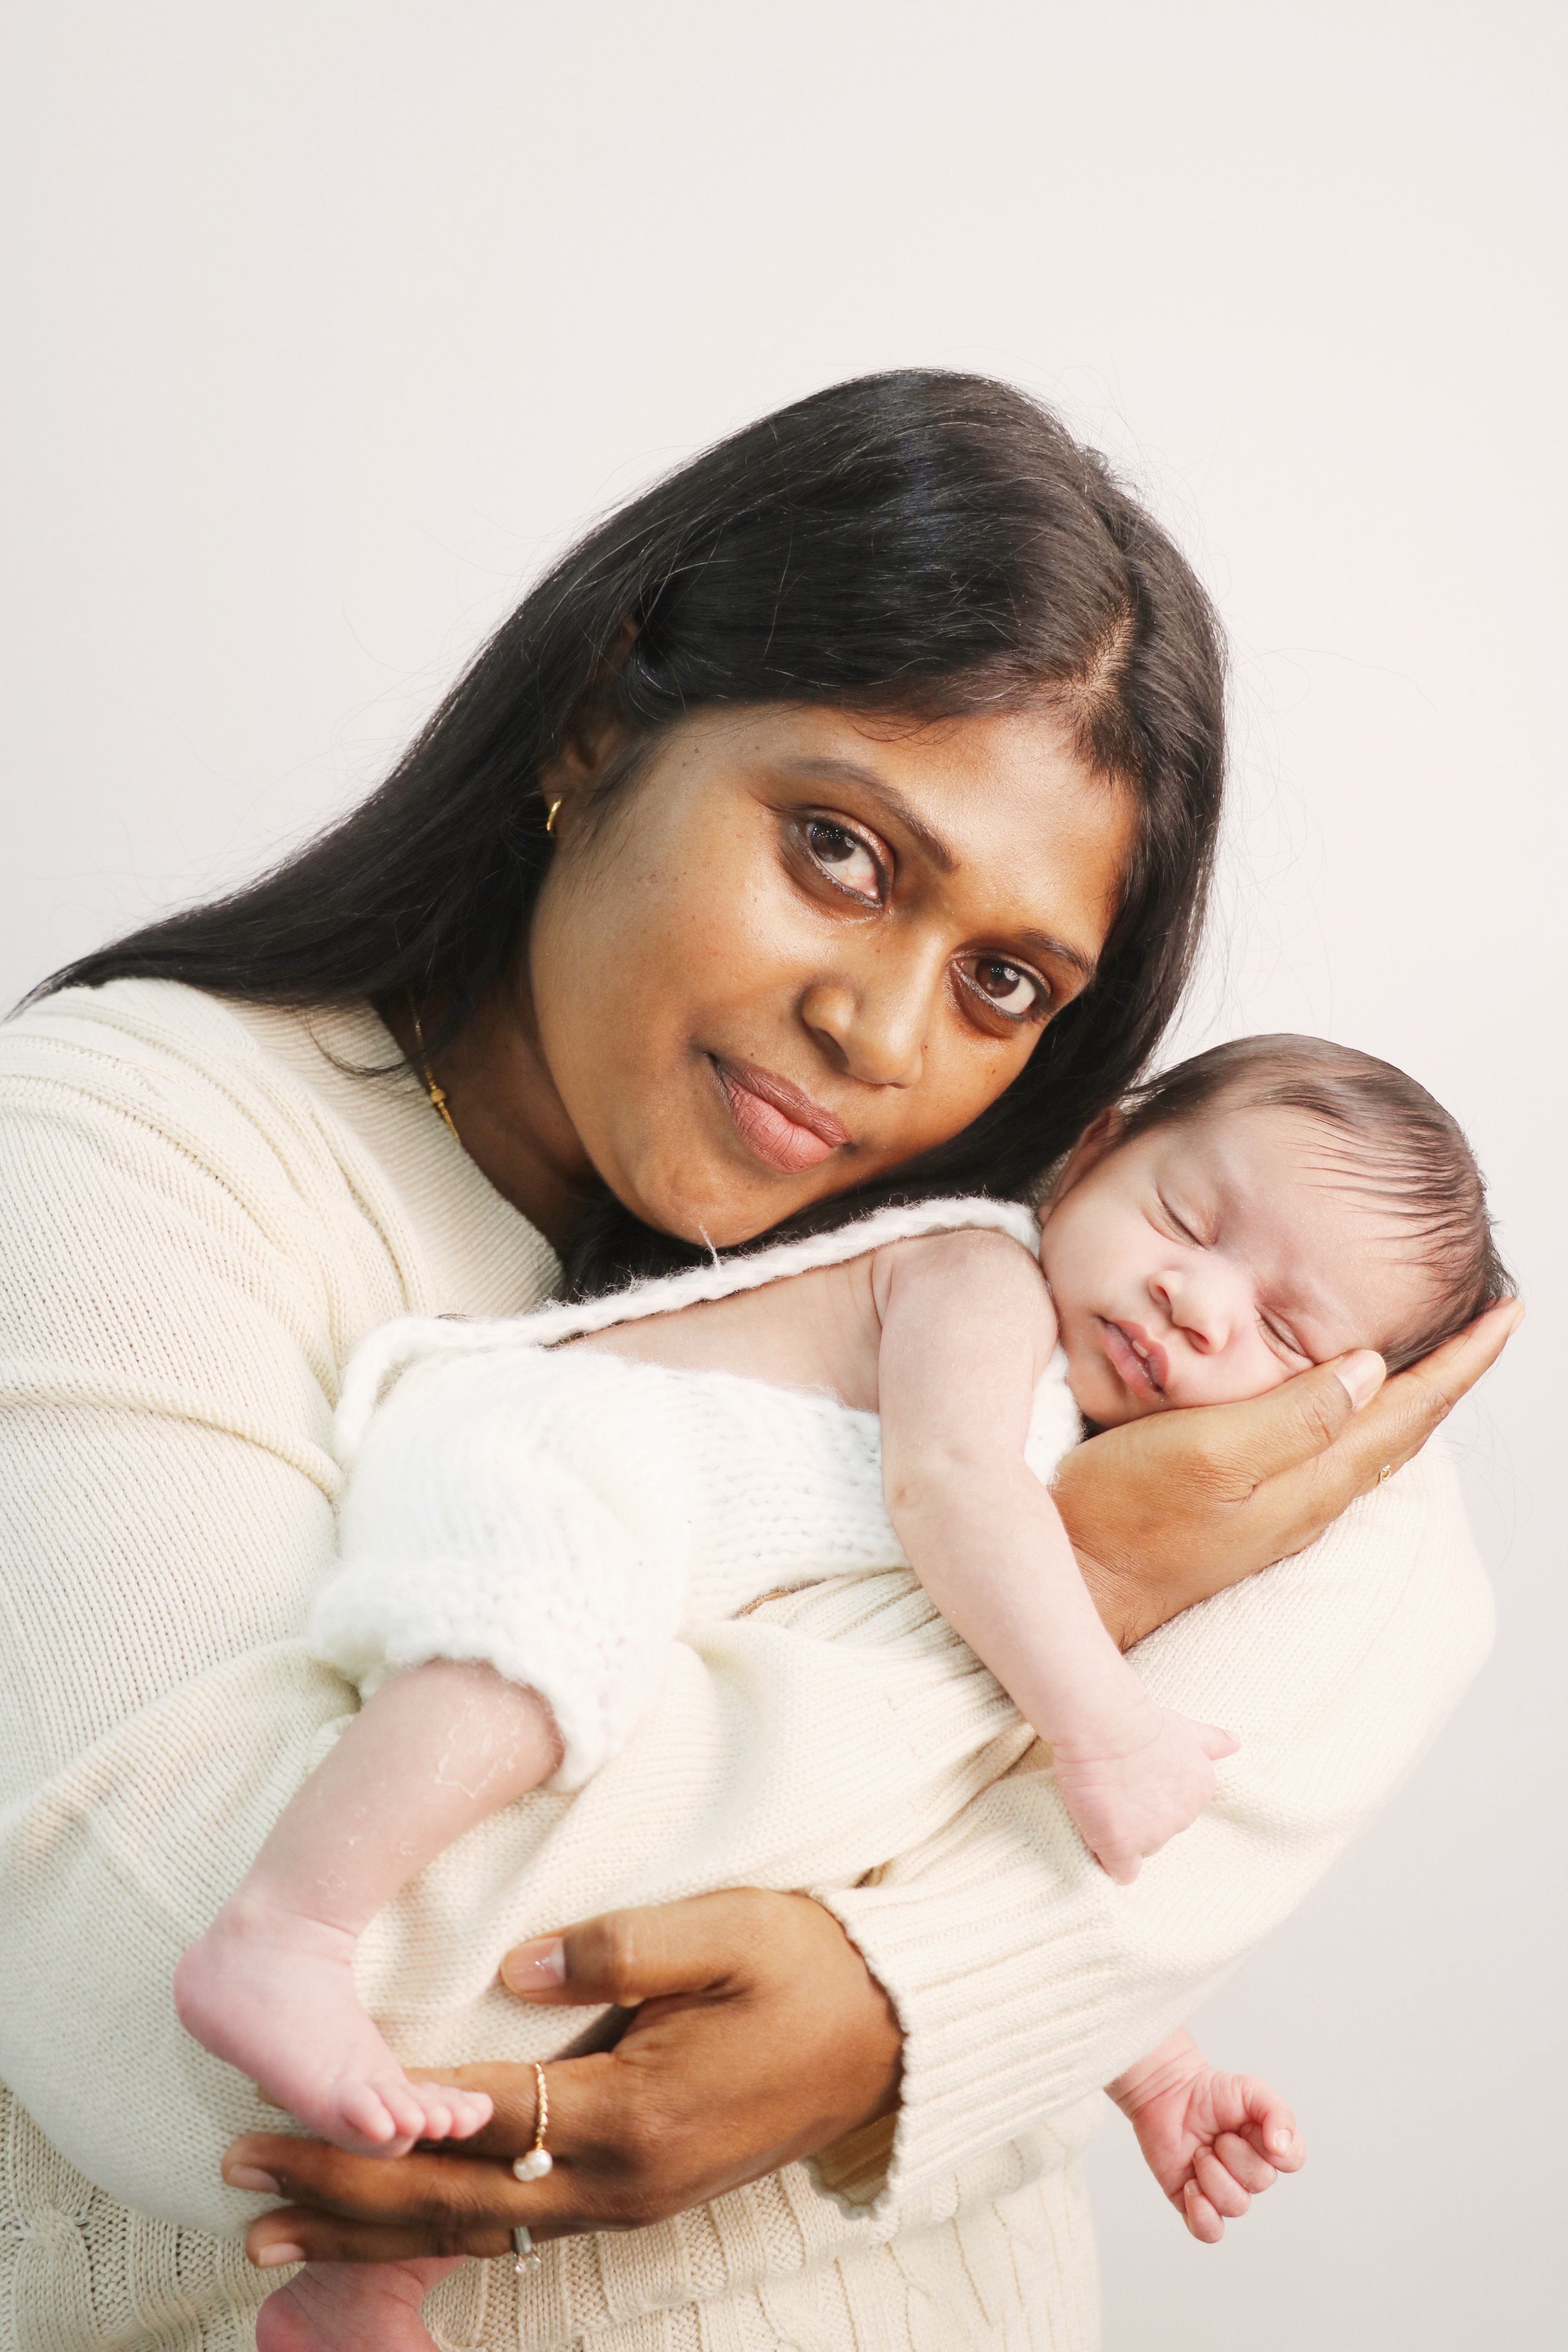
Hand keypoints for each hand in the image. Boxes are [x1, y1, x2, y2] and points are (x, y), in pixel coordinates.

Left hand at [222, 1889, 901, 2266]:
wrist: (891, 2037)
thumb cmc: (808, 1968)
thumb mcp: (726, 1931)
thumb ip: (620, 1947)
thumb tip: (518, 1965)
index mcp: (633, 2111)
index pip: (468, 2125)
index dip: (366, 2127)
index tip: (274, 2121)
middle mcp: (620, 2178)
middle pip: (451, 2200)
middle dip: (335, 2197)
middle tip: (235, 2185)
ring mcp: (631, 2200)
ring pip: (476, 2229)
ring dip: (370, 2232)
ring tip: (273, 2239)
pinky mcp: (640, 2195)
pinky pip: (520, 2231)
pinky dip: (441, 2237)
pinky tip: (395, 2238)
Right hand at [1053, 1704, 1238, 1883]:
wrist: (1106, 1725)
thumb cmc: (1141, 1722)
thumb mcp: (1185, 1728)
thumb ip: (1210, 1742)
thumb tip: (1236, 1742)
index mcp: (1201, 1791)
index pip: (1179, 1810)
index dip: (1153, 1798)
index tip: (1136, 1781)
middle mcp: (1184, 1818)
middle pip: (1161, 1831)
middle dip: (1141, 1818)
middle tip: (1118, 1791)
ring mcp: (1153, 1835)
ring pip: (1141, 1849)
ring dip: (1125, 1835)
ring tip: (1103, 1805)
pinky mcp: (1122, 1846)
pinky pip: (1123, 1871)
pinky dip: (1112, 1862)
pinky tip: (1101, 1843)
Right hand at [1055, 1299, 1521, 1649]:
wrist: (1074, 1589)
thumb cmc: (1123, 1519)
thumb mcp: (1206, 1454)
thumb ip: (1290, 1414)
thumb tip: (1369, 1369)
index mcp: (1311, 1478)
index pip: (1412, 1409)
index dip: (1463, 1361)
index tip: (1507, 1314)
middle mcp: (1309, 1497)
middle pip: (1404, 1427)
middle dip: (1451, 1374)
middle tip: (1487, 1323)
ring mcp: (1278, 1508)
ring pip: (1372, 1443)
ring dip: (1412, 1395)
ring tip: (1438, 1354)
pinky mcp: (1246, 1508)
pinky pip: (1330, 1453)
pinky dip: (1361, 1416)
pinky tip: (1347, 1402)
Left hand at [1110, 2031, 1304, 2242]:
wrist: (1165, 2092)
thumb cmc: (1209, 2092)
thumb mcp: (1250, 2090)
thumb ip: (1277, 2112)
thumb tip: (1281, 2148)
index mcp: (1268, 2148)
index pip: (1292, 2160)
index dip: (1270, 2144)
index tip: (1246, 2124)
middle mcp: (1249, 2173)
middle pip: (1260, 2181)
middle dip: (1232, 2152)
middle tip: (1215, 2135)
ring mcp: (1222, 2191)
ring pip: (1236, 2206)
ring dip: (1212, 2174)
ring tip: (1198, 2152)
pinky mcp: (1195, 2204)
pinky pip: (1209, 2231)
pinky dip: (1202, 2213)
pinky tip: (1191, 2187)